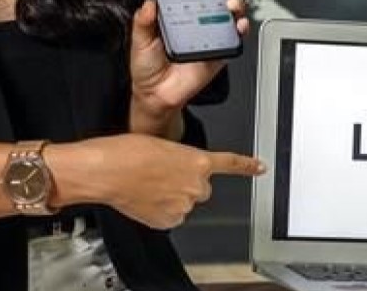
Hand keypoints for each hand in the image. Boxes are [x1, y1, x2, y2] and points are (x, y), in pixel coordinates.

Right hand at [61, 134, 262, 229]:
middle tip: (162, 174)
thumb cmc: (127, 152)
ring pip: (184, 202)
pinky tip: (146, 198)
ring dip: (172, 196)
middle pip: (200, 187)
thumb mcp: (162, 145)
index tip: (260, 167)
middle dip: (186, 182)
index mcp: (197, 161)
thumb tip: (178, 171)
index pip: (229, 163)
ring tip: (148, 184)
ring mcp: (183, 205)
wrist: (106, 171)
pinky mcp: (168, 221)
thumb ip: (180, 160)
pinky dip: (161, 210)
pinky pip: (170, 216)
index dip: (247, 165)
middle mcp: (196, 185)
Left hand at [128, 0, 248, 133]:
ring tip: (230, 0)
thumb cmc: (147, 66)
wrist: (156, 95)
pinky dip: (240, 27)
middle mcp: (199, 16)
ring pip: (231, 8)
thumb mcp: (139, 39)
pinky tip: (237, 23)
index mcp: (180, 8)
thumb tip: (150, 2)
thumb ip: (143, 20)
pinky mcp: (221, 50)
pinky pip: (236, 36)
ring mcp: (212, 32)